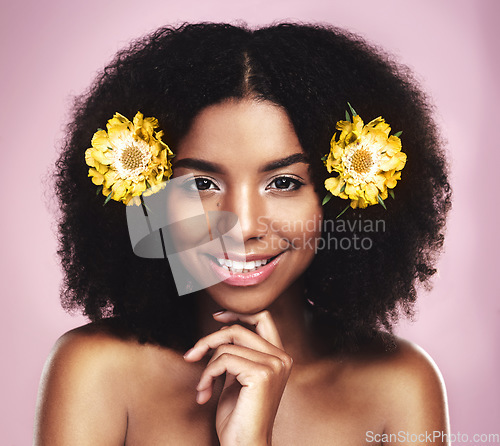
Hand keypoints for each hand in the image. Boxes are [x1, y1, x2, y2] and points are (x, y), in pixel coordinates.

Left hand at [183, 310, 292, 445]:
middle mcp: (281, 358)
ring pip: (227, 345)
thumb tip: (222, 327)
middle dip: (210, 339)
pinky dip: (207, 375)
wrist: (245, 445)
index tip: (216, 317)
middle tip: (192, 354)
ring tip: (202, 386)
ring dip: (206, 365)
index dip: (238, 312)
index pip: (263, 317)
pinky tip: (204, 393)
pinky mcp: (262, 374)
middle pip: (239, 328)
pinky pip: (223, 360)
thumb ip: (236, 352)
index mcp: (279, 356)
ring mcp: (274, 365)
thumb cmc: (238, 416)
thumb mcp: (236, 376)